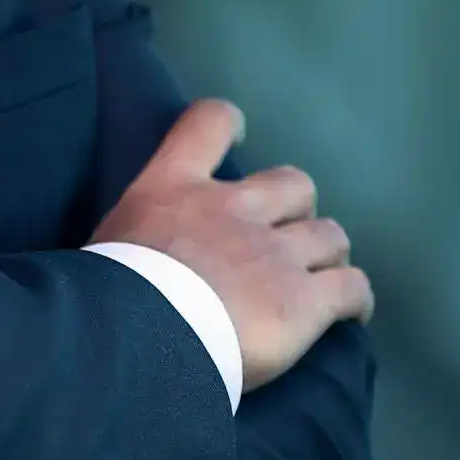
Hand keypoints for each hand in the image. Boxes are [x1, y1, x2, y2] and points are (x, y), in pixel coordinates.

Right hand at [89, 98, 373, 392]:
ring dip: (328, 255)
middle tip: (285, 240)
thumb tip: (127, 264)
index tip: (239, 129)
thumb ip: (137, 236)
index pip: (207, 124)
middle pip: (294, 184)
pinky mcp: (305, 301)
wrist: (135, 338)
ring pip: (331, 236)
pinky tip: (351, 316)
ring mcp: (273, 253)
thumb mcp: (107, 243)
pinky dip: (356, 299)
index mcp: (174, 188)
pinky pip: (352, 288)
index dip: (229, 122)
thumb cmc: (104, 296)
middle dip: (298, 209)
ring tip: (323, 280)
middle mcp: (232, 209)